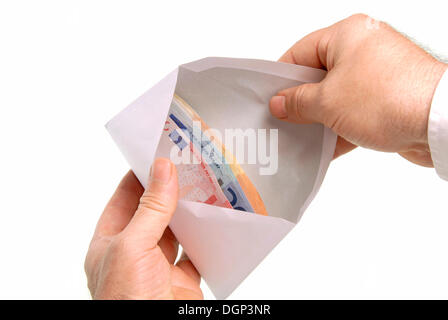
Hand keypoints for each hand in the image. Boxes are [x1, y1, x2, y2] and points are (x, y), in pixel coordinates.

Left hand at [84, 158, 202, 298]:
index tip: (160, 152)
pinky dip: (209, 236)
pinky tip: (218, 220)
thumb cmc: (126, 302)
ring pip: (178, 230)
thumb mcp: (132, 248)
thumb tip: (162, 169)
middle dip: (171, 188)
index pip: (125, 197)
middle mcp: (135, 252)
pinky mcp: (183, 279)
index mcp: (111, 242)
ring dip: (191, 211)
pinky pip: (198, 251)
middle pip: (154, 211)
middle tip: (190, 164)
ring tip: (207, 184)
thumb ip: (150, 209)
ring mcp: (159, 266)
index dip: (141, 174)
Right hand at [269, 14, 446, 165]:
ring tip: (300, 137)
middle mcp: (363, 50)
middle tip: (282, 119)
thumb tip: (281, 103)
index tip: (268, 97)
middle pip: (318, 76)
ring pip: (336, 96)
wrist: (438, 123)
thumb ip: (298, 102)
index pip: (300, 52)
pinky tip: (324, 147)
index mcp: (347, 35)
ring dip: (318, 118)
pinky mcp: (387, 98)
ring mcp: (377, 75)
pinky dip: (338, 127)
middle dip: (299, 102)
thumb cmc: (388, 99)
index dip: (281, 77)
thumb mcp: (328, 102)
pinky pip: (354, 111)